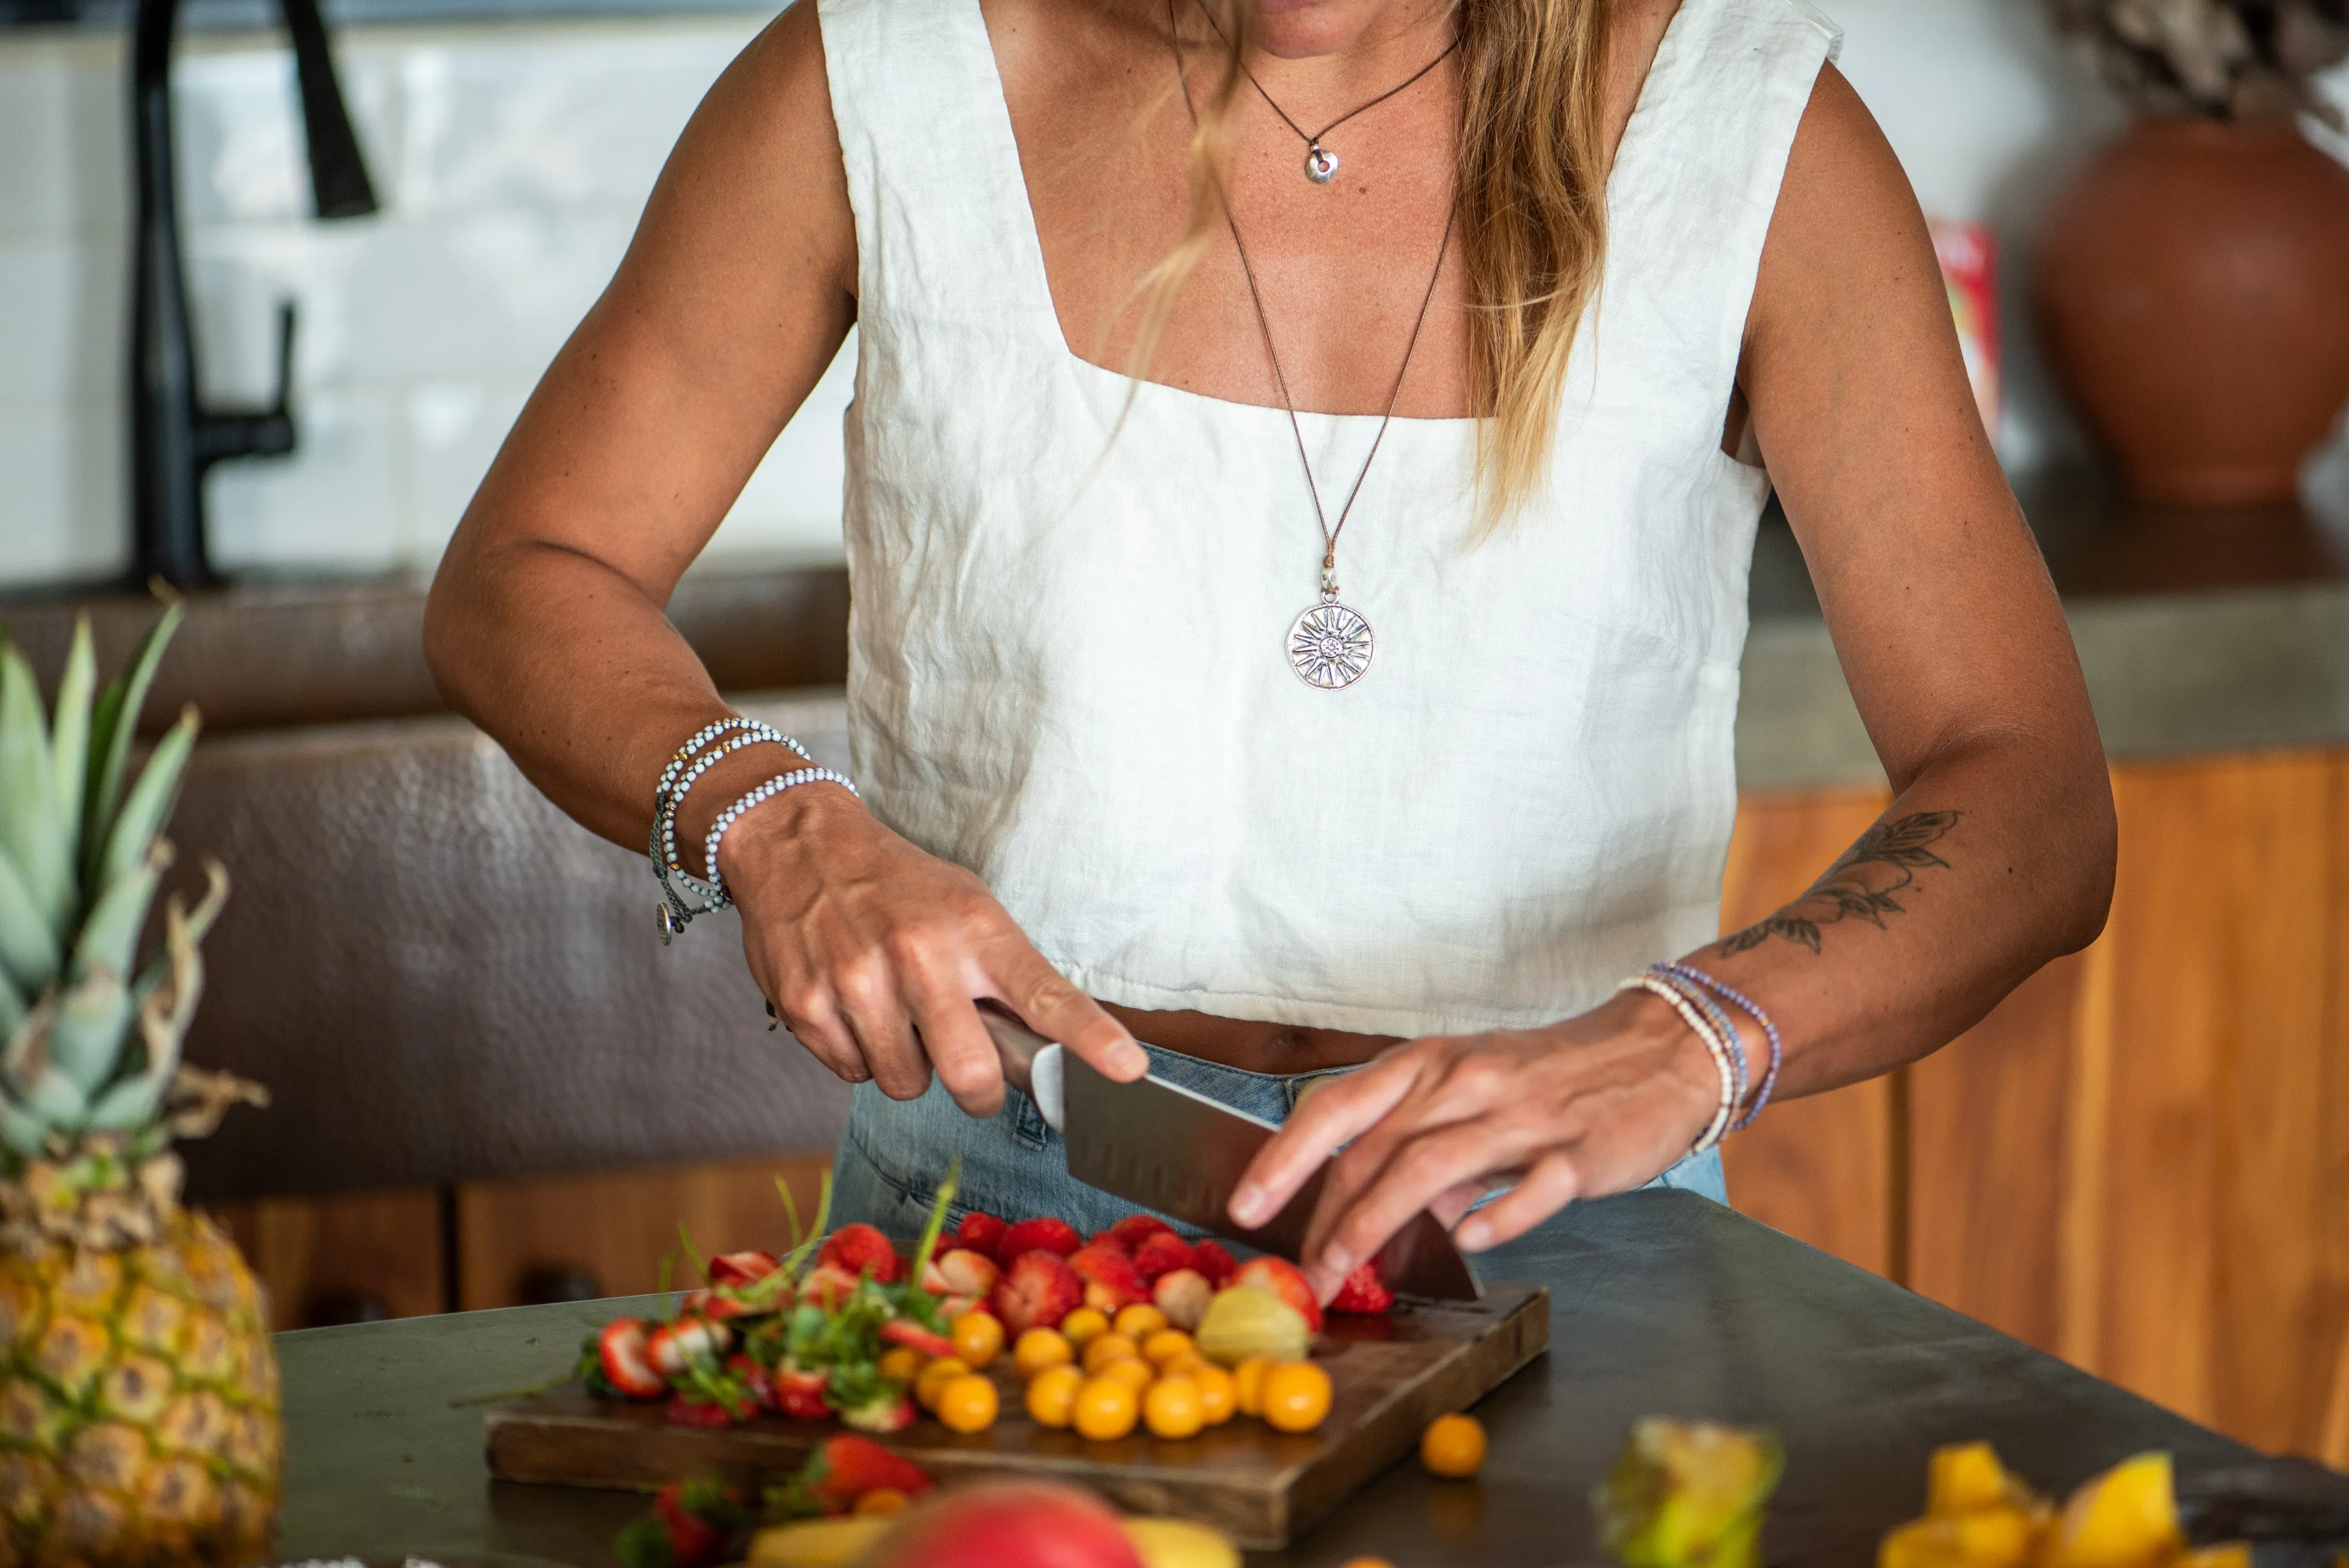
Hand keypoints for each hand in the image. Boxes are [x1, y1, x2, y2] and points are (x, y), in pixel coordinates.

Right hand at [717, 784, 1146, 1113]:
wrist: (799, 845)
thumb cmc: (898, 884)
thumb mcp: (967, 906)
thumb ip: (1005, 976)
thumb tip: (1044, 1056)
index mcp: (973, 928)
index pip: (1044, 993)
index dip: (1090, 1038)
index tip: (1127, 1069)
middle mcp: (918, 954)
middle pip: (971, 1075)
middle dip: (977, 1091)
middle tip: (971, 1076)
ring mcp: (858, 982)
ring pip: (906, 1084)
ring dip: (909, 1067)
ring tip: (896, 1013)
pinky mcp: (808, 1006)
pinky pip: (853, 1074)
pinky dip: (859, 1055)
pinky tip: (854, 1008)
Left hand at [1227, 990, 1723, 1301]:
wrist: (1661, 1049)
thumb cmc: (1551, 1073)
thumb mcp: (1470, 1091)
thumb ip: (1418, 1147)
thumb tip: (1371, 1214)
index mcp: (1430, 1062)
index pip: (1336, 1105)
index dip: (1283, 1158)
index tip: (1246, 1204)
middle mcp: (1466, 1081)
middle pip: (1373, 1150)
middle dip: (1324, 1218)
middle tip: (1300, 1273)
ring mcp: (1522, 1116)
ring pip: (1428, 1171)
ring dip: (1375, 1229)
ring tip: (1345, 1275)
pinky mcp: (1576, 1152)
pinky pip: (1525, 1192)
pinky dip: (1490, 1220)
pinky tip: (1467, 1243)